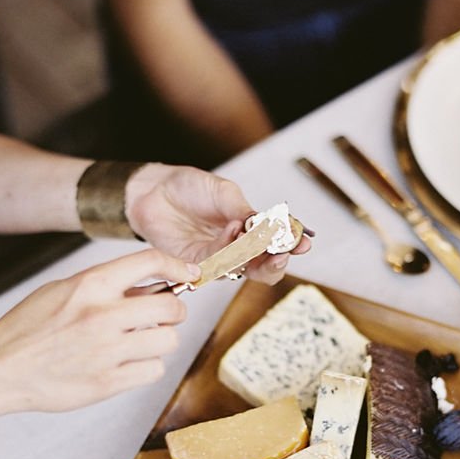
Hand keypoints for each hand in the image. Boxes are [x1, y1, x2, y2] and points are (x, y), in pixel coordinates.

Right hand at [0, 250, 198, 412]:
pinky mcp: (108, 383)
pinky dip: (145, 367)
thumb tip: (154, 287)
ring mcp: (107, 351)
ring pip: (168, 341)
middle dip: (174, 312)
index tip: (190, 274)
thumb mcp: (64, 290)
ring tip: (137, 343)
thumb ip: (107, 287)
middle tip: (163, 317)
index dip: (179, 266)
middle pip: (172, 308)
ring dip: (159, 342)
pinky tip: (127, 364)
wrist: (0, 367)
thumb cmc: (29, 328)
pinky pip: (153, 371)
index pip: (150, 262)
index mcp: (90, 285)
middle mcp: (102, 315)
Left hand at [126, 163, 310, 284]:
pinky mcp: (198, 264)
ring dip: (253, 253)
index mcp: (250, 230)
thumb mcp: (224, 193)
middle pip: (265, 269)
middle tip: (283, 252)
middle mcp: (237, 249)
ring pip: (244, 269)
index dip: (292, 245)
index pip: (276, 244)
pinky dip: (229, 247)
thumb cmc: (190, 189)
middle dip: (277, 263)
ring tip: (254, 231)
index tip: (304, 242)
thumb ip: (245, 211)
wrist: (155, 191)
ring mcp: (218, 259)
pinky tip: (233, 228)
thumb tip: (268, 225)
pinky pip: (219, 263)